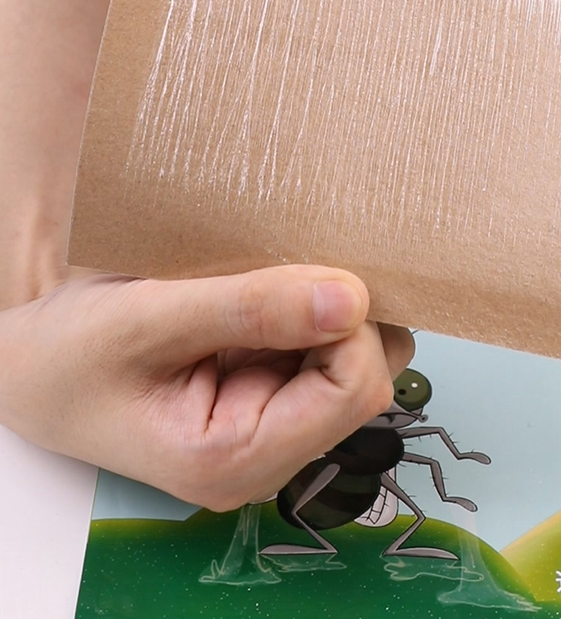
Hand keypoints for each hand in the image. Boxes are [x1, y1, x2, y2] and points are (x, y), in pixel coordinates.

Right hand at [0, 266, 412, 510]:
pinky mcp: (262, 397)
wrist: (31, 363)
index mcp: (234, 460)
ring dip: (328, 309)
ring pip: (349, 360)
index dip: (348, 324)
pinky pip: (318, 351)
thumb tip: (351, 300)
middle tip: (287, 265)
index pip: (354, 390)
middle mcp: (263, 457)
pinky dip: (307, 310)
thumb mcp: (147, 319)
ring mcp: (266, 429)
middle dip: (343, 316)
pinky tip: (262, 288)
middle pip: (363, 378)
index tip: (306, 273)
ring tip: (269, 275)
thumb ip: (249, 309)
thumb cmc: (70, 353)